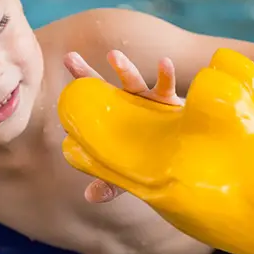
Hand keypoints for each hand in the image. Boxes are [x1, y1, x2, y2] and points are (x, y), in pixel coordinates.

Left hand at [64, 50, 182, 203]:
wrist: (190, 160)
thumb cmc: (156, 163)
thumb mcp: (133, 176)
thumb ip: (111, 185)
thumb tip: (89, 197)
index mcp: (115, 122)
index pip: (90, 110)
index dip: (76, 104)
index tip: (63, 100)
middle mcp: (128, 108)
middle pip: (102, 88)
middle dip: (86, 73)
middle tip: (69, 58)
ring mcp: (148, 102)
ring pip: (133, 82)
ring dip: (123, 68)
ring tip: (113, 56)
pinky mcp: (172, 102)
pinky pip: (168, 85)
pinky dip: (166, 73)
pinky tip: (164, 62)